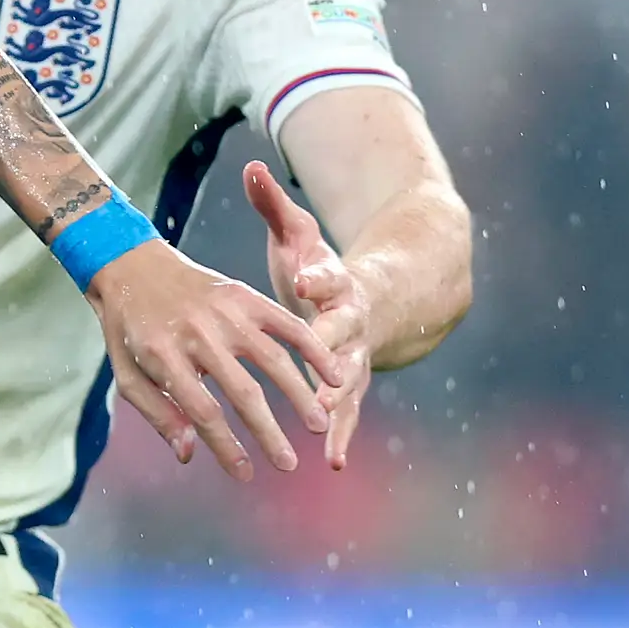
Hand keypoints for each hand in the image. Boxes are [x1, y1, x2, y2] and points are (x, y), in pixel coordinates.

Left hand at [86, 231, 350, 480]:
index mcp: (163, 357)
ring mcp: (224, 312)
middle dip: (268, 433)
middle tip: (288, 465)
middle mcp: (197, 334)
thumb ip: (158, 414)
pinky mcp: (244, 295)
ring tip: (318, 425)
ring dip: (300, 395)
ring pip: (272, 359)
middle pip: (242, 392)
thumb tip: (189, 454)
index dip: (225, 446)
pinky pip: (286, 323)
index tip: (245, 474)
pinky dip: (313, 348)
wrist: (132, 268)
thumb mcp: (127, 375)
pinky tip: (333, 374)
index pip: (202, 411)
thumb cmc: (129, 332)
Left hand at [244, 158, 377, 467]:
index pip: (326, 278)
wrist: (377, 299)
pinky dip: (343, 434)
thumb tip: (251, 166)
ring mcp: (354, 354)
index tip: (307, 277)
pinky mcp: (350, 383)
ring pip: (347, 381)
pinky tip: (335, 461)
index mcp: (334, 284)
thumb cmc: (319, 266)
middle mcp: (350, 321)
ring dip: (337, 403)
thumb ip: (274, 206)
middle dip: (330, 349)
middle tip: (322, 366)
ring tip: (325, 426)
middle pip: (341, 334)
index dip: (318, 277)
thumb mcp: (300, 234)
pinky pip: (346, 412)